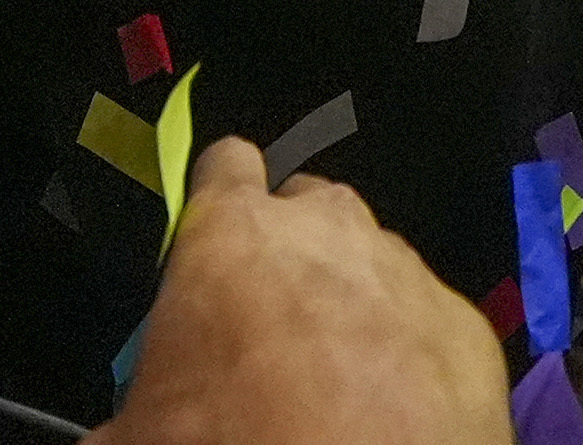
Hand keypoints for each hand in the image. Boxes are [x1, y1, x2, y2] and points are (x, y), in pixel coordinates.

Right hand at [107, 143, 506, 444]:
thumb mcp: (139, 433)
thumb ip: (134, 400)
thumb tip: (116, 431)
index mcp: (234, 236)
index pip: (225, 165)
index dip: (217, 202)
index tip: (213, 245)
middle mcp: (329, 229)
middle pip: (308, 212)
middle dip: (291, 256)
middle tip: (268, 333)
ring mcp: (407, 272)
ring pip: (372, 264)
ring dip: (352, 304)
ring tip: (332, 382)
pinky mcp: (466, 326)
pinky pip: (426, 322)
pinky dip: (410, 354)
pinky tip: (389, 410)